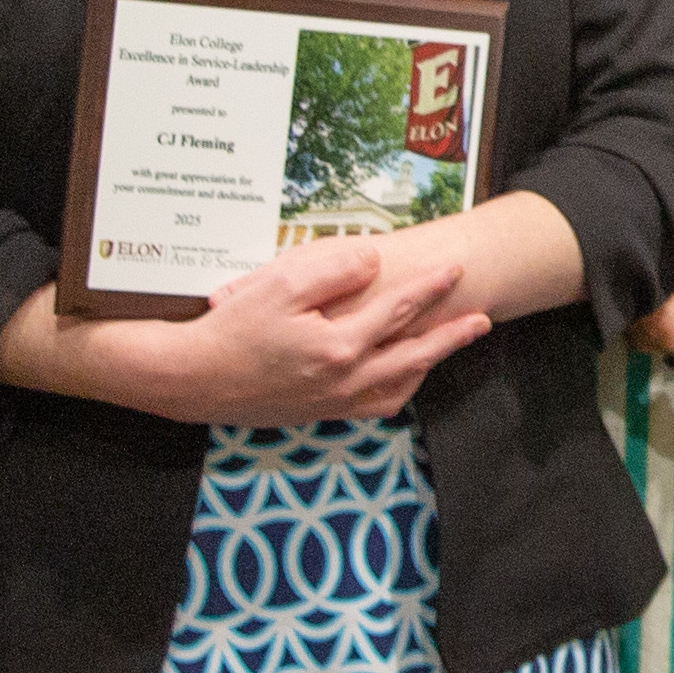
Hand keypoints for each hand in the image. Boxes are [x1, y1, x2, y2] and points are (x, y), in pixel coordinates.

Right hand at [98, 232, 485, 426]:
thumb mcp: (278, 284)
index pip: (398, 310)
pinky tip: (403, 376)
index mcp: (338, 346)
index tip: (455, 269)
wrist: (192, 379)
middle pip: (414, 354)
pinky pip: (376, 406)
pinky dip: (399, 389)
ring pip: (400, 385)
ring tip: (451, 345)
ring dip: (430, 364)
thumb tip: (373, 258)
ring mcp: (333, 402)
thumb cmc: (229, 329)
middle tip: (481, 318)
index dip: (430, 287)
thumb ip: (333, 269)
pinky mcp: (319, 413)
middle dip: (451, 335)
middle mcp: (344, 380)